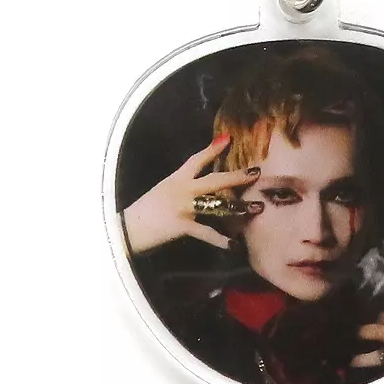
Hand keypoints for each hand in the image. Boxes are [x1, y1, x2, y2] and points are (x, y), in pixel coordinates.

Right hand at [122, 133, 262, 253]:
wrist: (126, 229)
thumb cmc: (143, 212)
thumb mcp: (161, 193)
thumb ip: (180, 190)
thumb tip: (198, 191)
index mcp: (175, 179)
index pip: (196, 160)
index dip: (213, 149)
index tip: (228, 138)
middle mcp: (182, 189)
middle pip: (215, 180)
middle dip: (237, 176)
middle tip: (256, 172)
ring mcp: (184, 207)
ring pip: (217, 205)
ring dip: (239, 207)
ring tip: (257, 208)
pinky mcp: (183, 226)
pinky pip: (207, 233)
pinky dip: (220, 240)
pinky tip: (234, 245)